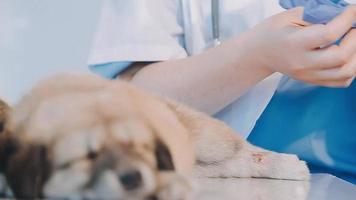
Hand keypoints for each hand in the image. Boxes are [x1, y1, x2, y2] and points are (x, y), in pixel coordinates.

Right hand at [240, 6, 355, 86]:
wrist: (260, 53)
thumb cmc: (274, 32)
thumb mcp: (289, 16)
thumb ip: (316, 14)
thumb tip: (342, 13)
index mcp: (293, 43)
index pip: (328, 34)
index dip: (347, 19)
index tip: (353, 10)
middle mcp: (301, 63)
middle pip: (340, 57)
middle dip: (355, 39)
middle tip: (353, 27)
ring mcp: (307, 75)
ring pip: (345, 73)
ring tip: (352, 41)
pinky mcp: (312, 81)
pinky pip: (341, 81)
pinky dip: (352, 69)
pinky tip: (348, 56)